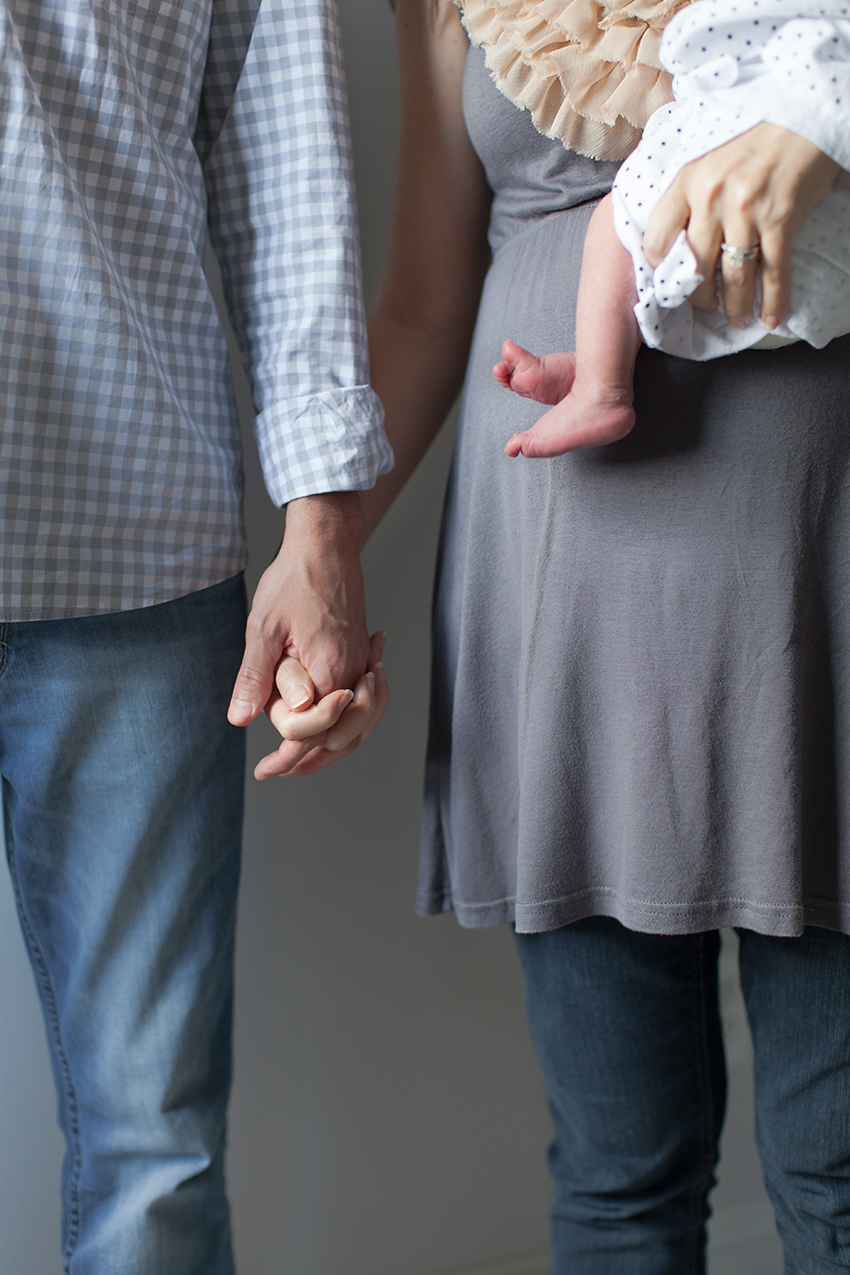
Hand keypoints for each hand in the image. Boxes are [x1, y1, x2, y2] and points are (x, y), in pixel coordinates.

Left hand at [227, 492, 385, 773]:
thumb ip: (255, 677)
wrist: (327, 546)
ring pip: (359, 725)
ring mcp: (363, 665)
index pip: (313, 732)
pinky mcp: (364, 656)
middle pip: (342, 738)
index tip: (265, 770)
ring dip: (332, 746)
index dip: (287, 757)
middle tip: (278, 771)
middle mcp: (355, 673)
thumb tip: (241, 719)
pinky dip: (352, 721)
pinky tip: (333, 721)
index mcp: (330, 671)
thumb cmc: (295, 580)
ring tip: (302, 760)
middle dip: (310, 761)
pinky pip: (366, 703)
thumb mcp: (263, 628)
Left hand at [643, 123, 839, 329]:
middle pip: (696, 267)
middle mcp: (711, 197)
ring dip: (736, 306)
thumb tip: (677, 236)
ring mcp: (746, 210)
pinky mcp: (780, 218)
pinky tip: (772, 317)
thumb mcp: (707, 155)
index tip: (671, 281)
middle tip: (707, 306)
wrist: (804, 113)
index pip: (656, 239)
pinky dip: (774, 300)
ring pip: (734, 276)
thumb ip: (689, 192)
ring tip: (737, 319)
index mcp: (687, 180)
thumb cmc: (754, 135)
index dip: (661, 269)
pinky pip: (773, 272)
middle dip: (700, 297)